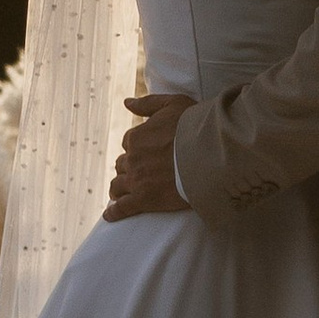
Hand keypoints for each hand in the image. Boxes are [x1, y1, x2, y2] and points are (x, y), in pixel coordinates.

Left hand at [107, 90, 195, 217]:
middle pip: (123, 164)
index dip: (138, 148)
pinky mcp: (144, 200)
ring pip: (118, 185)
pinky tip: (109, 215)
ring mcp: (136, 180)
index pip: (129, 143)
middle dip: (129, 168)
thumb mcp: (172, 104)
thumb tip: (126, 102)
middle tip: (139, 173)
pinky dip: (114, 212)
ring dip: (119, 188)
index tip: (146, 152)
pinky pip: (122, 208)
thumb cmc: (194, 126)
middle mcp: (132, 158)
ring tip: (120, 193)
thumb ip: (147, 103)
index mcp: (136, 137)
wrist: (208, 154)